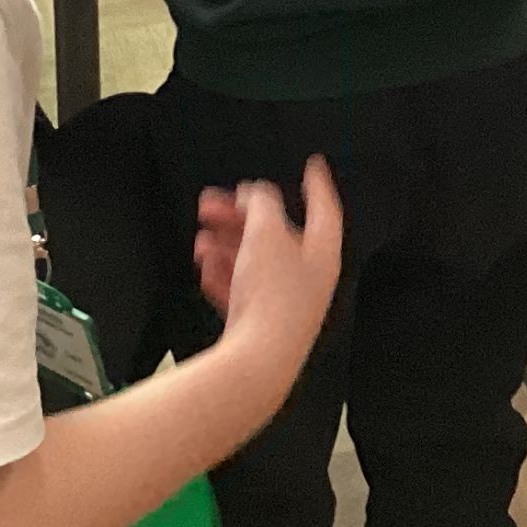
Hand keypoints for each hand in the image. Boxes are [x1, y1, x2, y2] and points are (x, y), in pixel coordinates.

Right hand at [201, 158, 342, 374]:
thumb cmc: (271, 297)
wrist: (257, 362)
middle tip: (215, 201)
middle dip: (244, 215)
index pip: (324, 208)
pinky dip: (224, 273)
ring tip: (202, 234)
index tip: (313, 165)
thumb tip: (257, 193)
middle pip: (277, 234)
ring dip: (228, 243)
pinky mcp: (261, 324)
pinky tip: (206, 265)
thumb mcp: (266, 233)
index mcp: (321, 253)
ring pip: (255, 261)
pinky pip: (241, 290)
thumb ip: (262, 204)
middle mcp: (307, 278)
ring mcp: (284, 303)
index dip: (317, 184)